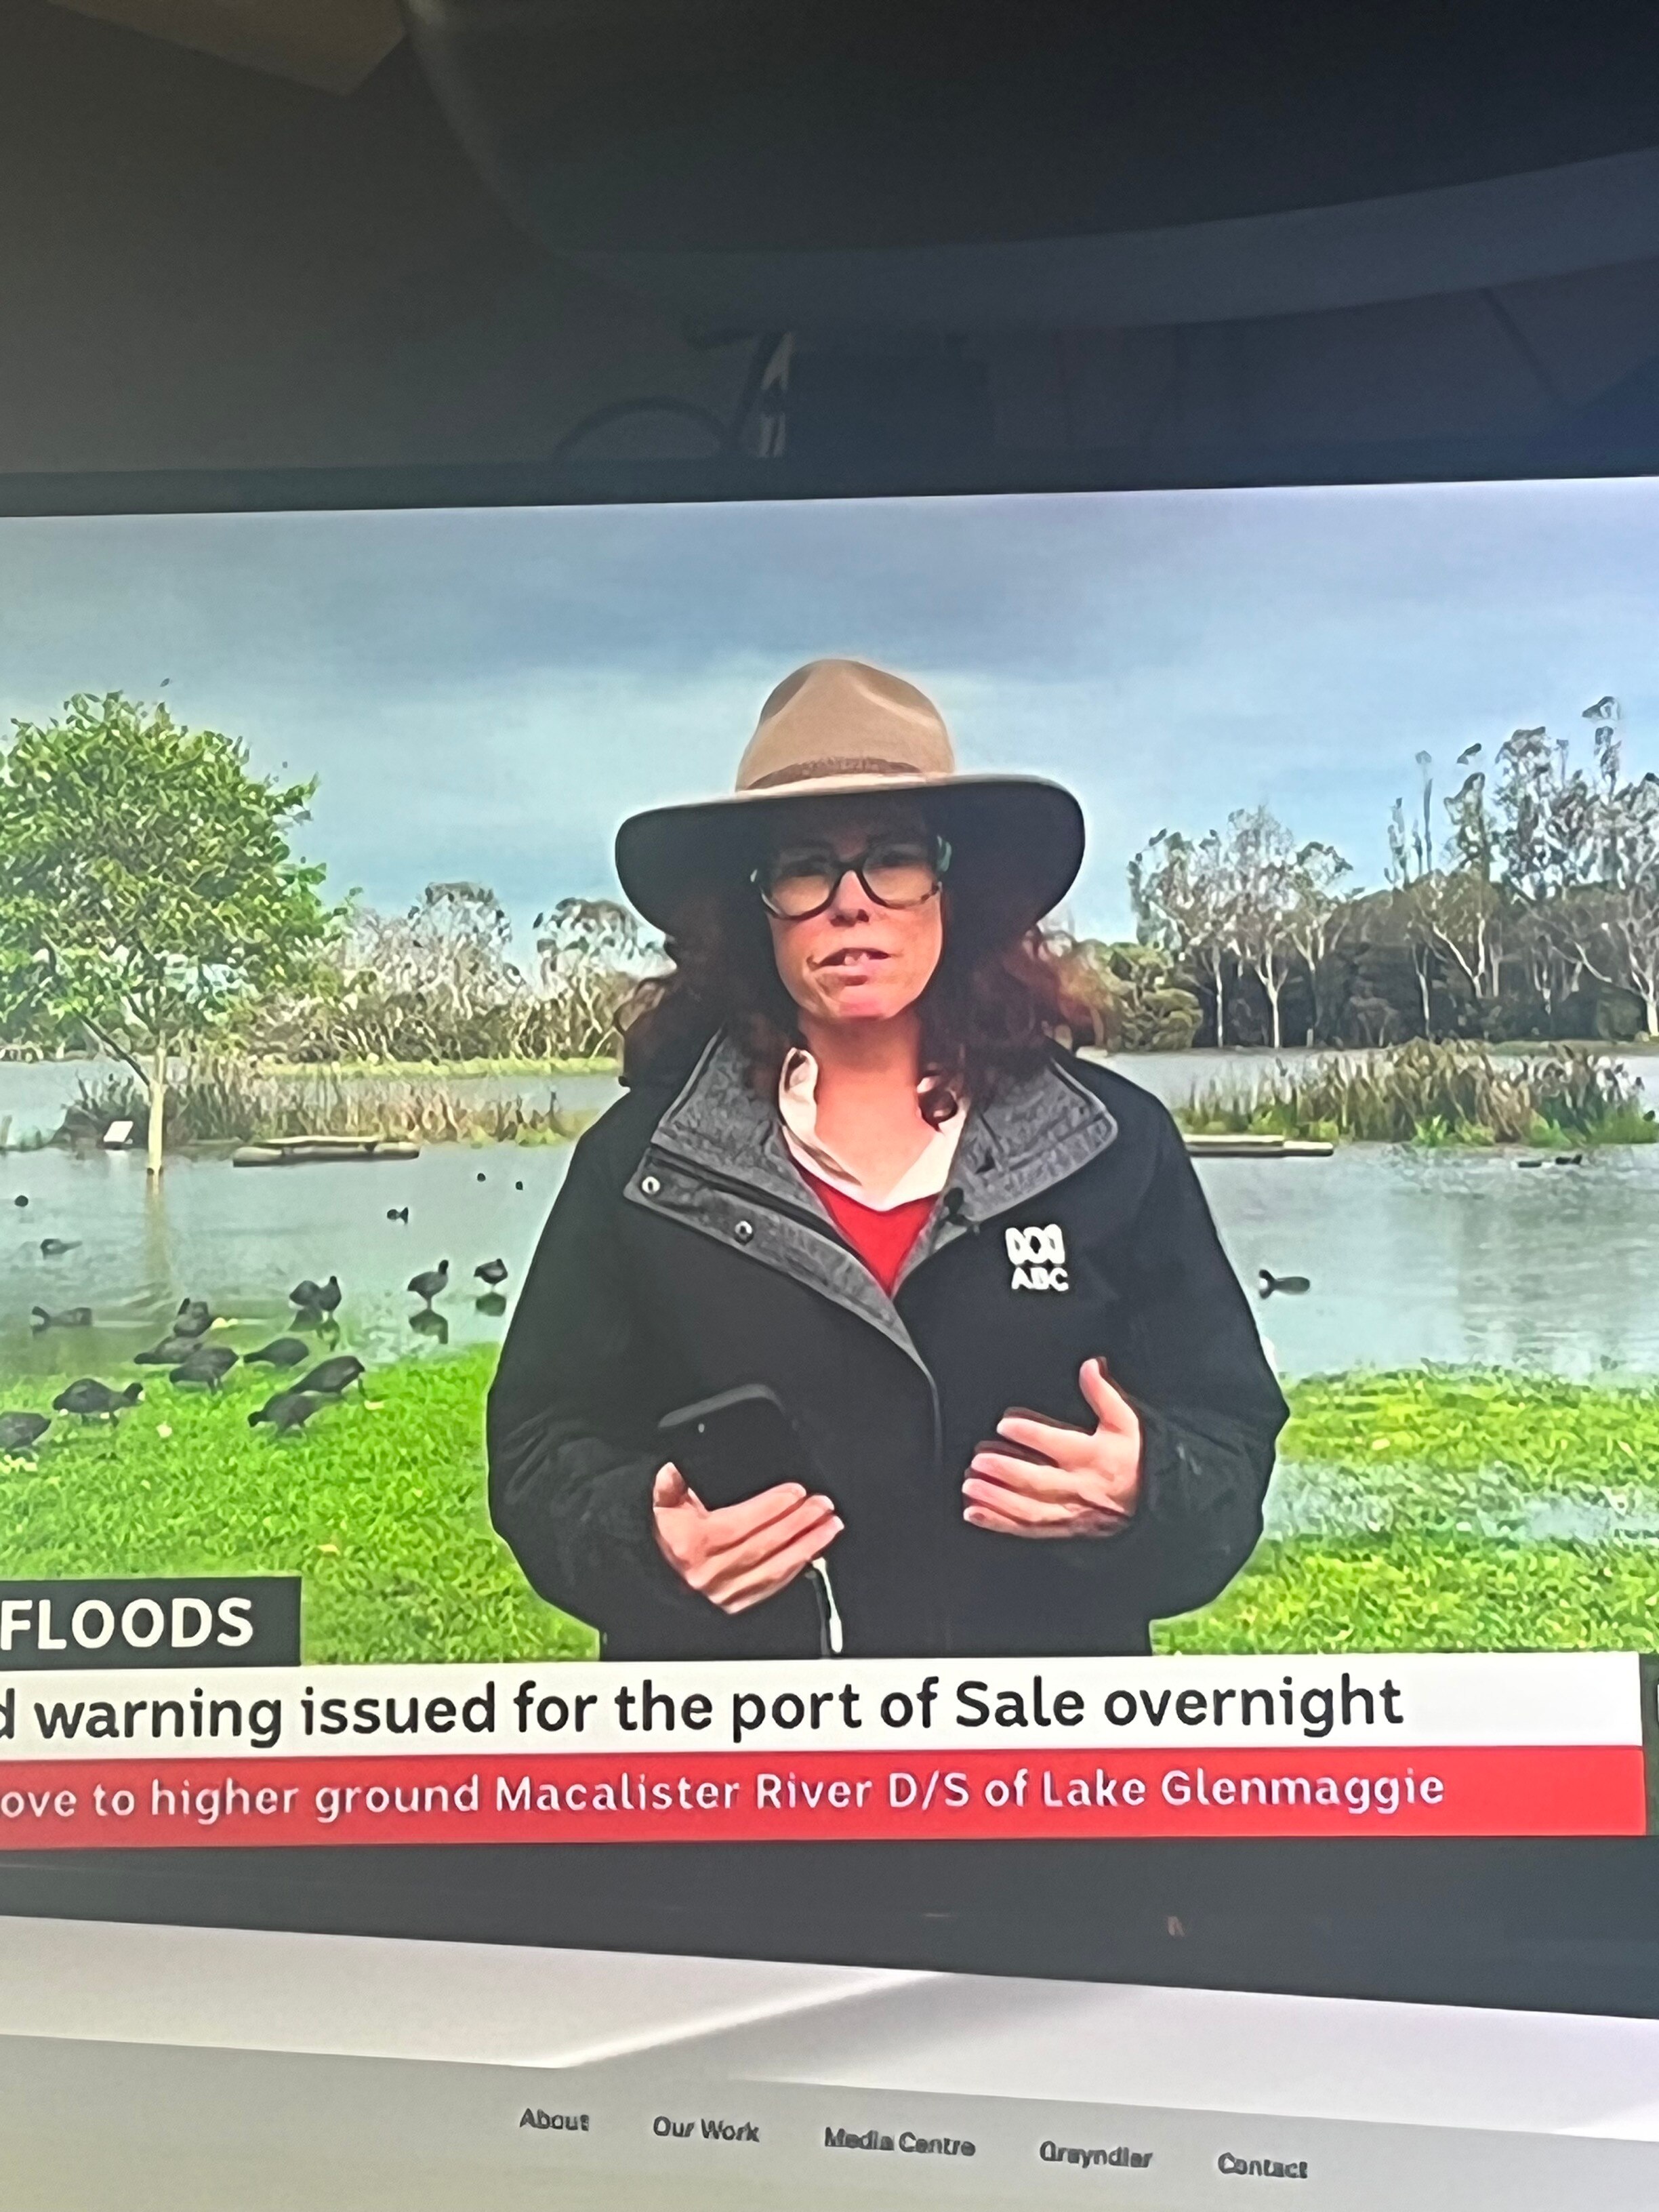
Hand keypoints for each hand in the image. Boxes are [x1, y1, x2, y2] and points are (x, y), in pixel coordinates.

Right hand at [652, 1465, 841, 1612]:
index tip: (796, 1492)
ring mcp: (725, 1593)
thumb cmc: (668, 1535)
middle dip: (799, 1523)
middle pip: (764, 1545)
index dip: (771, 1507)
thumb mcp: (663, 1506)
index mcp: (692, 1543)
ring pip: (775, 1568)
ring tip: (830, 1525)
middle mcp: (710, 1572)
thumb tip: (670, 1472)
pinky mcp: (737, 1604)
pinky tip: (813, 1550)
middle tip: (823, 1505)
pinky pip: (773, 1585)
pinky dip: (796, 1567)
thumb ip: (670, 1488)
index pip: (741, 1524)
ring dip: (807, 1545)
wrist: (661, 1575)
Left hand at [962, 1357, 1141, 1539]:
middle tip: (978, 1460)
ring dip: (996, 1499)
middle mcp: (1078, 1486)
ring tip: (970, 1485)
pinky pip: (1027, 1529)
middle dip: (1004, 1471)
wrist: (1153, 1505)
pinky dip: (999, 1524)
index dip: (1029, 1434)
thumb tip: (1090, 1365)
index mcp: (1092, 1457)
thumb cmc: (1136, 1460)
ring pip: (1027, 1510)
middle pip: (1036, 1481)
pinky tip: (974, 1513)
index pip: (1057, 1444)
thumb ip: (1103, 1393)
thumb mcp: (1125, 1423)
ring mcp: (1068, 1512)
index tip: (1005, 1424)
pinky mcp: (1061, 1528)